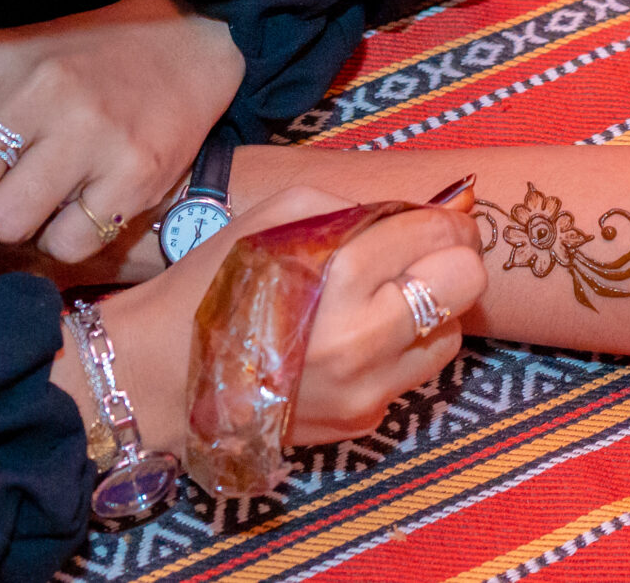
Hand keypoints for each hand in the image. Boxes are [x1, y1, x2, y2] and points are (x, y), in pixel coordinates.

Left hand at [0, 0, 244, 261]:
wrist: (185, 48)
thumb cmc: (84, 63)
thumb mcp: (7, 62)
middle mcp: (39, 91)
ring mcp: (91, 134)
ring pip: (4, 226)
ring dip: (8, 235)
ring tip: (31, 215)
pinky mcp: (137, 174)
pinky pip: (67, 244)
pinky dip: (61, 244)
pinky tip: (75, 217)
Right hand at [61, 181, 484, 454]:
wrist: (161, 376)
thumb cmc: (213, 283)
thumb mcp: (276, 217)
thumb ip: (356, 207)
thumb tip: (425, 212)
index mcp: (341, 273)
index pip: (439, 235)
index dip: (446, 219)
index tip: (438, 218)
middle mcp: (365, 337)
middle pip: (468, 284)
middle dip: (453, 259)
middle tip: (423, 254)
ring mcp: (368, 389)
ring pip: (451, 335)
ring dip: (432, 309)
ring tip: (385, 299)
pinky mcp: (364, 422)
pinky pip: (413, 373)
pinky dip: (401, 348)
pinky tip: (359, 338)